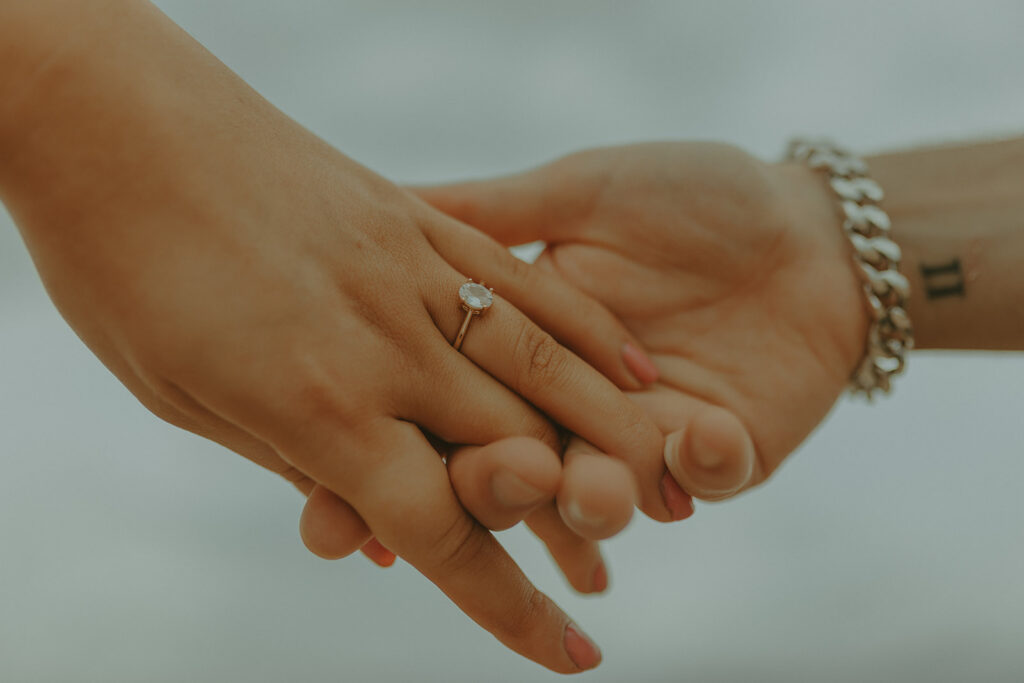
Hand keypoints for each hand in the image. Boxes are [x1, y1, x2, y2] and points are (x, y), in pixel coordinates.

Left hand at [0, 3, 668, 670]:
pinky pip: (520, 279)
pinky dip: (585, 330)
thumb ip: (297, 459)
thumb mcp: (188, 398)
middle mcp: (382, 342)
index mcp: (316, 404)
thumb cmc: (123, 271)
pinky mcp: (414, 216)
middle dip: (575, 521)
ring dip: (607, 433)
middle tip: (613, 570)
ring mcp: (408, 269)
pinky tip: (630, 368)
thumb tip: (372, 530)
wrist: (116, 120)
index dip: (510, 606)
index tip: (568, 658)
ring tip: (657, 482)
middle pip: (515, 447)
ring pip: (539, 364)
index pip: (441, 530)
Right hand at [414, 142, 867, 503]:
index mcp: (522, 353)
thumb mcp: (579, 192)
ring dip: (593, 505)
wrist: (805, 221)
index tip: (366, 483)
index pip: (448, 414)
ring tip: (598, 490)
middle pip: (513, 478)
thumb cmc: (689, 197)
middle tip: (510, 474)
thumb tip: (376, 201)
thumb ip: (488, 214)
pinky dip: (704, 465)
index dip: (413, 451)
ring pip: (599, 501)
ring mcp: (645, 442)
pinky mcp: (721, 457)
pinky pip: (706, 481)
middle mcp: (573, 412)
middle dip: (498, 492)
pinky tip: (710, 433)